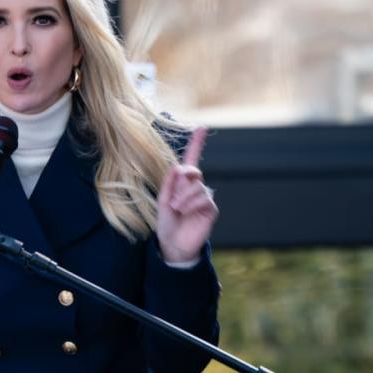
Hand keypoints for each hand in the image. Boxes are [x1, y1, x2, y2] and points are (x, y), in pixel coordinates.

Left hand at [156, 127, 218, 262]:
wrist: (173, 244)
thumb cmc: (166, 223)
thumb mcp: (162, 201)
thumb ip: (169, 184)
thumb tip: (177, 166)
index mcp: (182, 182)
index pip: (191, 159)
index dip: (196, 143)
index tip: (202, 127)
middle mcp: (195, 187)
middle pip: (192, 171)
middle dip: (181, 181)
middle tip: (172, 199)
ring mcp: (204, 197)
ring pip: (196, 186)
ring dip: (183, 197)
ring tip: (176, 209)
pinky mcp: (211, 208)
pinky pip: (203, 198)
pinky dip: (191, 204)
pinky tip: (185, 212)